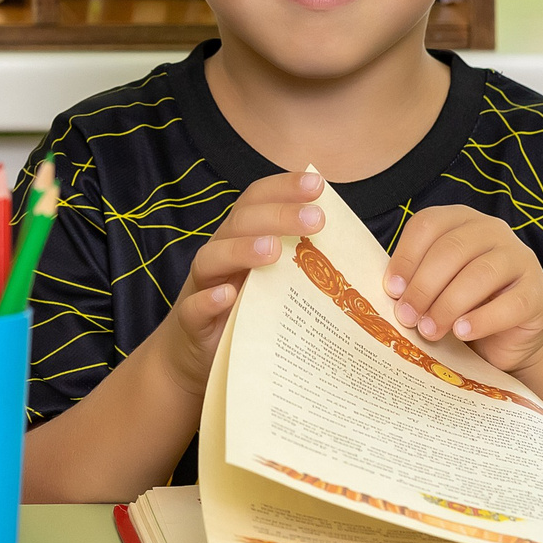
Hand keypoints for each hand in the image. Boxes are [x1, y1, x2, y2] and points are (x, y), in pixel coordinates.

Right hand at [153, 170, 325, 399]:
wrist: (196, 358)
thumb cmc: (245, 313)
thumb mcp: (274, 282)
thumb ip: (299, 261)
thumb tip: (350, 247)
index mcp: (241, 239)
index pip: (256, 201)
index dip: (283, 187)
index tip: (318, 184)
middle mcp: (220, 256)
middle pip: (240, 223)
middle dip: (277, 216)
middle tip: (316, 219)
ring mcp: (201, 287)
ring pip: (212, 259)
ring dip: (242, 250)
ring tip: (272, 250)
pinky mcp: (192, 322)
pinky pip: (194, 307)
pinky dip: (208, 299)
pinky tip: (227, 295)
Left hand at [384, 205, 542, 373]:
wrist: (509, 339)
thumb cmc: (465, 306)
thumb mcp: (437, 286)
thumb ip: (416, 280)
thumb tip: (392, 292)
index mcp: (462, 221)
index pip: (428, 225)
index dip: (406, 257)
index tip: (392, 290)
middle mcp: (493, 231)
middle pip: (452, 249)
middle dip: (424, 286)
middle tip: (407, 316)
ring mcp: (521, 259)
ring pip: (480, 274)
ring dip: (448, 305)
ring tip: (430, 330)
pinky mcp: (538, 293)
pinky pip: (510, 304)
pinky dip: (482, 320)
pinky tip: (462, 332)